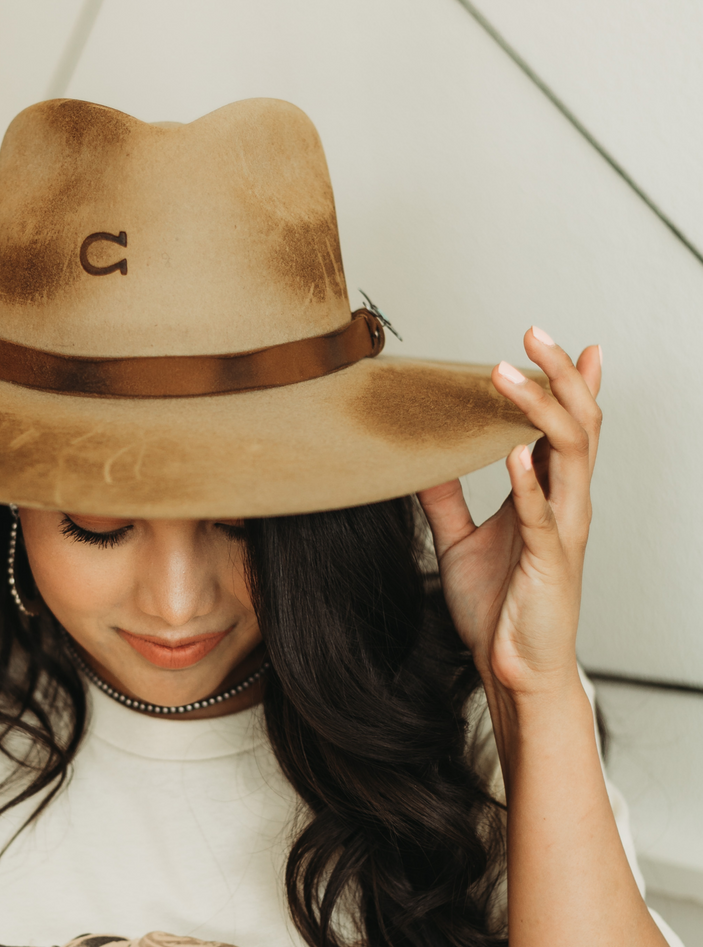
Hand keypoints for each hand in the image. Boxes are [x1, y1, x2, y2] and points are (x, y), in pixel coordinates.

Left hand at [418, 327, 601, 699]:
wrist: (511, 668)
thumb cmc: (497, 605)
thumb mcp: (460, 539)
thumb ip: (446, 497)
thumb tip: (421, 458)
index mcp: (546, 495)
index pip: (564, 427)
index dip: (567, 383)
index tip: (557, 340)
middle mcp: (563, 504)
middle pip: (578, 424)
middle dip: (560, 376)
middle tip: (534, 331)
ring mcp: (562, 531)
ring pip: (570, 455)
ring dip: (540, 411)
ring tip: (506, 375)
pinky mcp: (549, 563)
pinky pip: (544, 515)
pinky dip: (529, 482)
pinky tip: (512, 453)